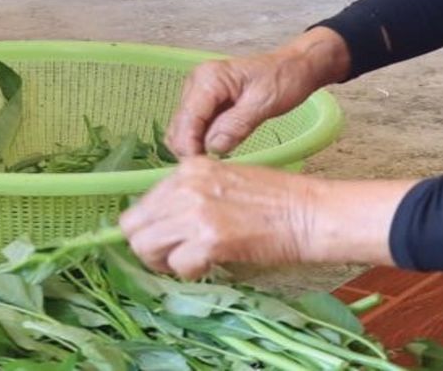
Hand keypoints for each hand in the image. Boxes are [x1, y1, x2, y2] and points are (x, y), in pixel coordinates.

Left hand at [120, 157, 325, 277]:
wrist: (308, 213)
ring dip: (165, 262)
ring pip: (146, 248)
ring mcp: (195, 212)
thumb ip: (190, 194)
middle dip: (149, 247)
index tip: (163, 240)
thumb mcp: (224, 180)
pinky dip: (189, 272)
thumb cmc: (275, 201)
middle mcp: (186, 186)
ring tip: (190, 262)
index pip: (140, 204)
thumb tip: (162, 222)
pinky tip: (209, 265)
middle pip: (134, 226)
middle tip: (173, 257)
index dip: (148, 227)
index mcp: (188, 168)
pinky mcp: (209, 240)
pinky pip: (177, 266)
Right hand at [167, 29, 350, 157]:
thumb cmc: (283, 79)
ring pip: (183, 128)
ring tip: (215, 163)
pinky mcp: (205, 102)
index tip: (204, 168)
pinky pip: (194, 127)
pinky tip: (216, 152)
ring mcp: (198, 92)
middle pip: (179, 125)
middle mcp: (197, 82)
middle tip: (212, 170)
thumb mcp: (264, 104)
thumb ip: (237, 125)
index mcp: (209, 78)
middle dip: (190, 149)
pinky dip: (200, 142)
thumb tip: (213, 148)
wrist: (294, 66)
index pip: (187, 118)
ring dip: (194, 147)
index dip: (190, 146)